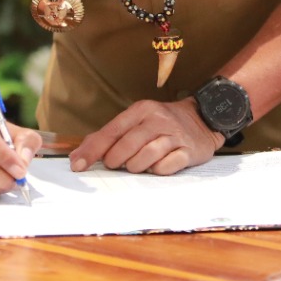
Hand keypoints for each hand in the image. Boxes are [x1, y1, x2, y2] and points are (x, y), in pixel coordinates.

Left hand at [70, 98, 223, 174]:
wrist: (203, 119)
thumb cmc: (162, 124)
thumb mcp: (137, 121)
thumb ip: (108, 136)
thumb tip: (78, 155)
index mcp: (141, 110)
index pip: (111, 131)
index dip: (93, 150)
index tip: (78, 165)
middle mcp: (158, 120)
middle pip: (127, 145)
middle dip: (116, 160)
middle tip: (115, 164)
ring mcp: (174, 135)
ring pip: (146, 157)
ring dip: (136, 166)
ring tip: (136, 165)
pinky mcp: (189, 151)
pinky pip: (167, 167)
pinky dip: (157, 170)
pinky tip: (157, 166)